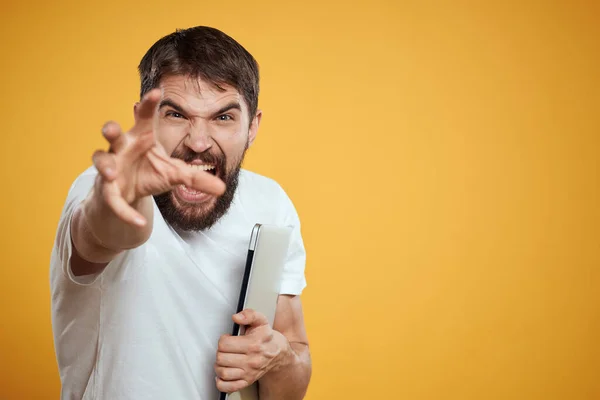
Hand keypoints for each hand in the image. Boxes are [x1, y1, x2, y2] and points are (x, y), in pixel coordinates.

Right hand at [91, 89, 224, 225]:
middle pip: (113, 134)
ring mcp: (112, 167)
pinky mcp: (107, 190)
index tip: (157, 92)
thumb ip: (198, 178)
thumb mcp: (176, 175)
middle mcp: (123, 148)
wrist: (129, 196)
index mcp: (141, 138)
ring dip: (104, 166)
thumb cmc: (149, 174)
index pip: (144, 118)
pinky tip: (138, 221)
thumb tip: (222, 187)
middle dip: (110, 130)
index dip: (148, 105)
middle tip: (113, 129)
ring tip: (111, 174)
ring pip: (100, 160)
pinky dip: (125, 211)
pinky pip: (113, 199)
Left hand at [215, 309, 288, 392]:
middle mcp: (251, 360)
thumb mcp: (260, 321)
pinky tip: (223, 374)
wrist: (279, 354)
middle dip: (220, 351)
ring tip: (224, 359)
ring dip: (219, 365)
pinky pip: (228, 387)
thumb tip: (237, 317)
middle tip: (226, 349)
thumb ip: (249, 314)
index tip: (228, 338)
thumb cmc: (267, 338)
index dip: (223, 339)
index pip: (224, 344)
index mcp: (253, 344)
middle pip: (221, 358)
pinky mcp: (247, 381)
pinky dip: (221, 382)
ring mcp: (249, 373)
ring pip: (222, 372)